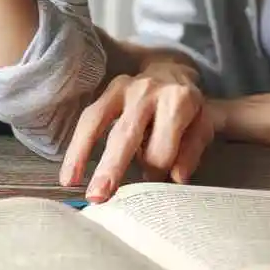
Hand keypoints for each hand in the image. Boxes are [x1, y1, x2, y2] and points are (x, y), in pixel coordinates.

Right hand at [59, 64, 214, 202]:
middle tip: (98, 196)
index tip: (154, 183)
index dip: (157, 170)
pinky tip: (68, 172)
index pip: (162, 145)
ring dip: (83, 152)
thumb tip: (177, 177)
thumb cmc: (187, 109)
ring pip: (98, 120)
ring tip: (71, 182)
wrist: (173, 74)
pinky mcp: (108, 90)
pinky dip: (76, 145)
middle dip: (112, 165)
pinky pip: (88, 117)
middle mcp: (148, 90)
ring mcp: (125, 87)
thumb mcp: (202, 127)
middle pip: (127, 131)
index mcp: (178, 101)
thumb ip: (192, 151)